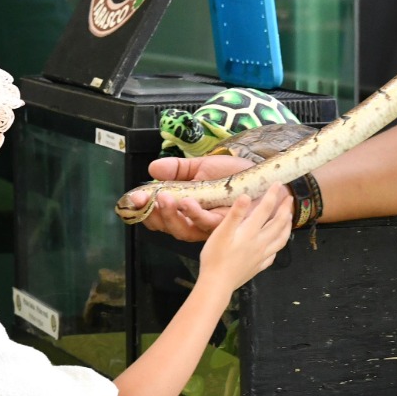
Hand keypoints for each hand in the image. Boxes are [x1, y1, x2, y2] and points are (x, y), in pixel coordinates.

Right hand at [129, 154, 255, 241]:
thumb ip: (177, 169)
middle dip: (153, 214)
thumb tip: (153, 168)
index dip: (145, 209)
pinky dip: (195, 213)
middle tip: (145, 200)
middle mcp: (195, 220)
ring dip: (171, 215)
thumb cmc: (232, 174)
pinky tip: (187, 203)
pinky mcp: (225, 224)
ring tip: (164, 199)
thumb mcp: (201, 167)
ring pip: (184, 228)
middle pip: (168, 226)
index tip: (134, 198)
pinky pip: (207, 222)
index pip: (160, 215)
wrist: (262, 175)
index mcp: (186, 207)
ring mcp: (210, 225)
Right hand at [197, 184, 292, 290]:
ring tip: (289, 219)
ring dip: (287, 227)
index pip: (265, 209)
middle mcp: (260, 243)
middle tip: (289, 199)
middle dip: (285, 209)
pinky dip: (278, 246)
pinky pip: (273, 254)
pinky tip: (276, 244)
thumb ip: (235, 214)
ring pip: (281, 239)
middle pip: (278, 223)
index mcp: (250, 232)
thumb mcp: (221, 232)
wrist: (217, 284)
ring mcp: (261, 256)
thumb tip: (246, 196)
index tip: (278, 184)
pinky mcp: (259, 266)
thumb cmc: (215, 257)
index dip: (272, 195)